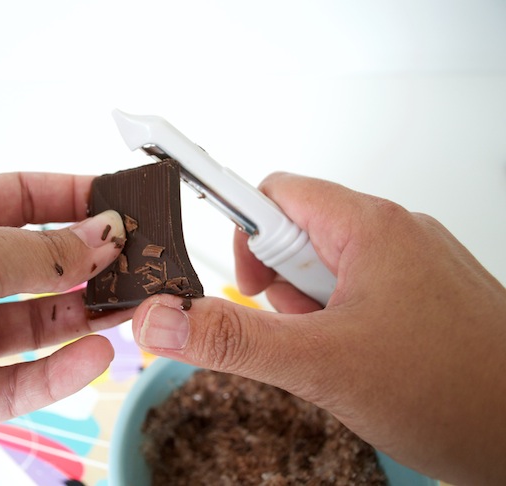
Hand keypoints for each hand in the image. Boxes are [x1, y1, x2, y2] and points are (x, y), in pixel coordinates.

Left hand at [0, 173, 130, 484]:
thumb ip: (43, 251)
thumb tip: (103, 234)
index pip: (19, 197)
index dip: (71, 196)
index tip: (118, 201)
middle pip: (38, 262)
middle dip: (90, 260)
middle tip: (137, 259)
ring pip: (38, 323)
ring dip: (87, 316)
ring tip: (130, 306)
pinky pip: (22, 383)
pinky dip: (62, 372)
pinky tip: (95, 356)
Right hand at [132, 173, 505, 485]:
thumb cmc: (454, 393)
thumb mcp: (321, 365)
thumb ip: (234, 339)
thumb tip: (165, 321)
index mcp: (371, 227)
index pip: (275, 193)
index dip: (241, 231)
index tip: (223, 269)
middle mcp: (394, 234)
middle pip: (298, 234)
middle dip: (279, 287)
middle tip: (294, 330)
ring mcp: (412, 266)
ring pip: (326, 269)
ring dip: (309, 310)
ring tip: (331, 352)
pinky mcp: (421, 296)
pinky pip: (357, 293)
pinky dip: (338, 322)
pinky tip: (357, 359)